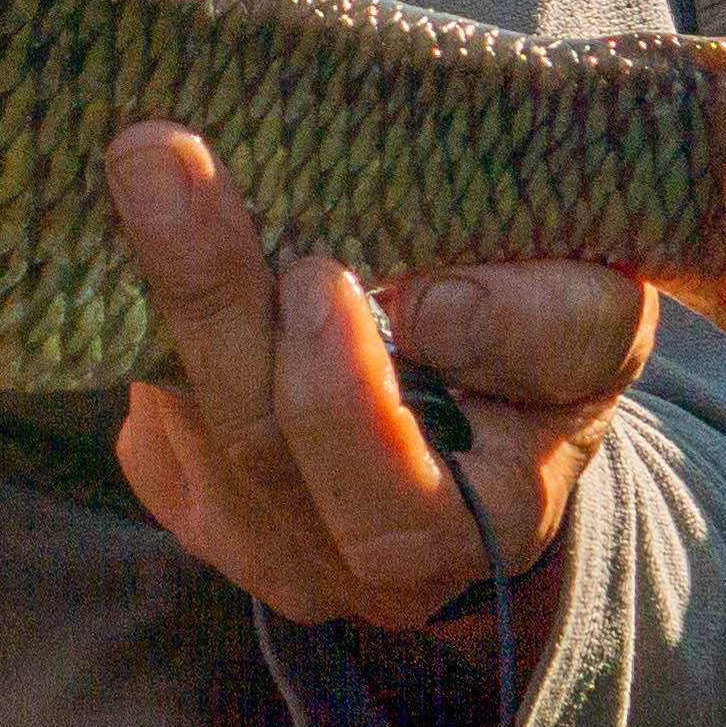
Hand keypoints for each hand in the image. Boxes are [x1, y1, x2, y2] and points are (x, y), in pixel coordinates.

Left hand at [105, 121, 656, 634]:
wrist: (488, 410)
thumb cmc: (545, 336)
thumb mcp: (594, 317)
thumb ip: (549, 320)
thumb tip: (429, 311)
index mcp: (492, 519)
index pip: (408, 503)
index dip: (347, 402)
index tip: (318, 274)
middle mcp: (376, 566)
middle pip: (267, 456)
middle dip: (211, 302)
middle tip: (163, 160)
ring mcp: (280, 550)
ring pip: (189, 433)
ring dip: (155, 294)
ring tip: (139, 166)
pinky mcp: (203, 513)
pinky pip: (151, 434)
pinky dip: (133, 329)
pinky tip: (131, 229)